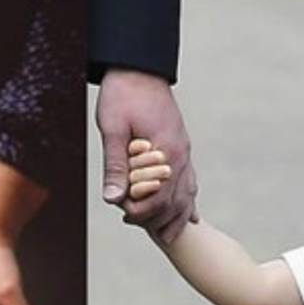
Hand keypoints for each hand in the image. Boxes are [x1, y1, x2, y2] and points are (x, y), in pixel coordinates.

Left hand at [95, 68, 196, 243]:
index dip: (141, 211)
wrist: (138, 67)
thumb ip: (114, 164)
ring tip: (165, 237)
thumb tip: (113, 198)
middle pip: (175, 202)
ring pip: (187, 195)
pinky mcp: (181, 148)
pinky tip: (189, 218)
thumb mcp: (113, 128)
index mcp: (165, 151)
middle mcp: (181, 155)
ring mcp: (184, 152)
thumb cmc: (122, 95)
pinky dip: (187, 202)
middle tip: (132, 223)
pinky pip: (190, 182)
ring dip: (176, 217)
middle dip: (156, 218)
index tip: (123, 213)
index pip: (158, 197)